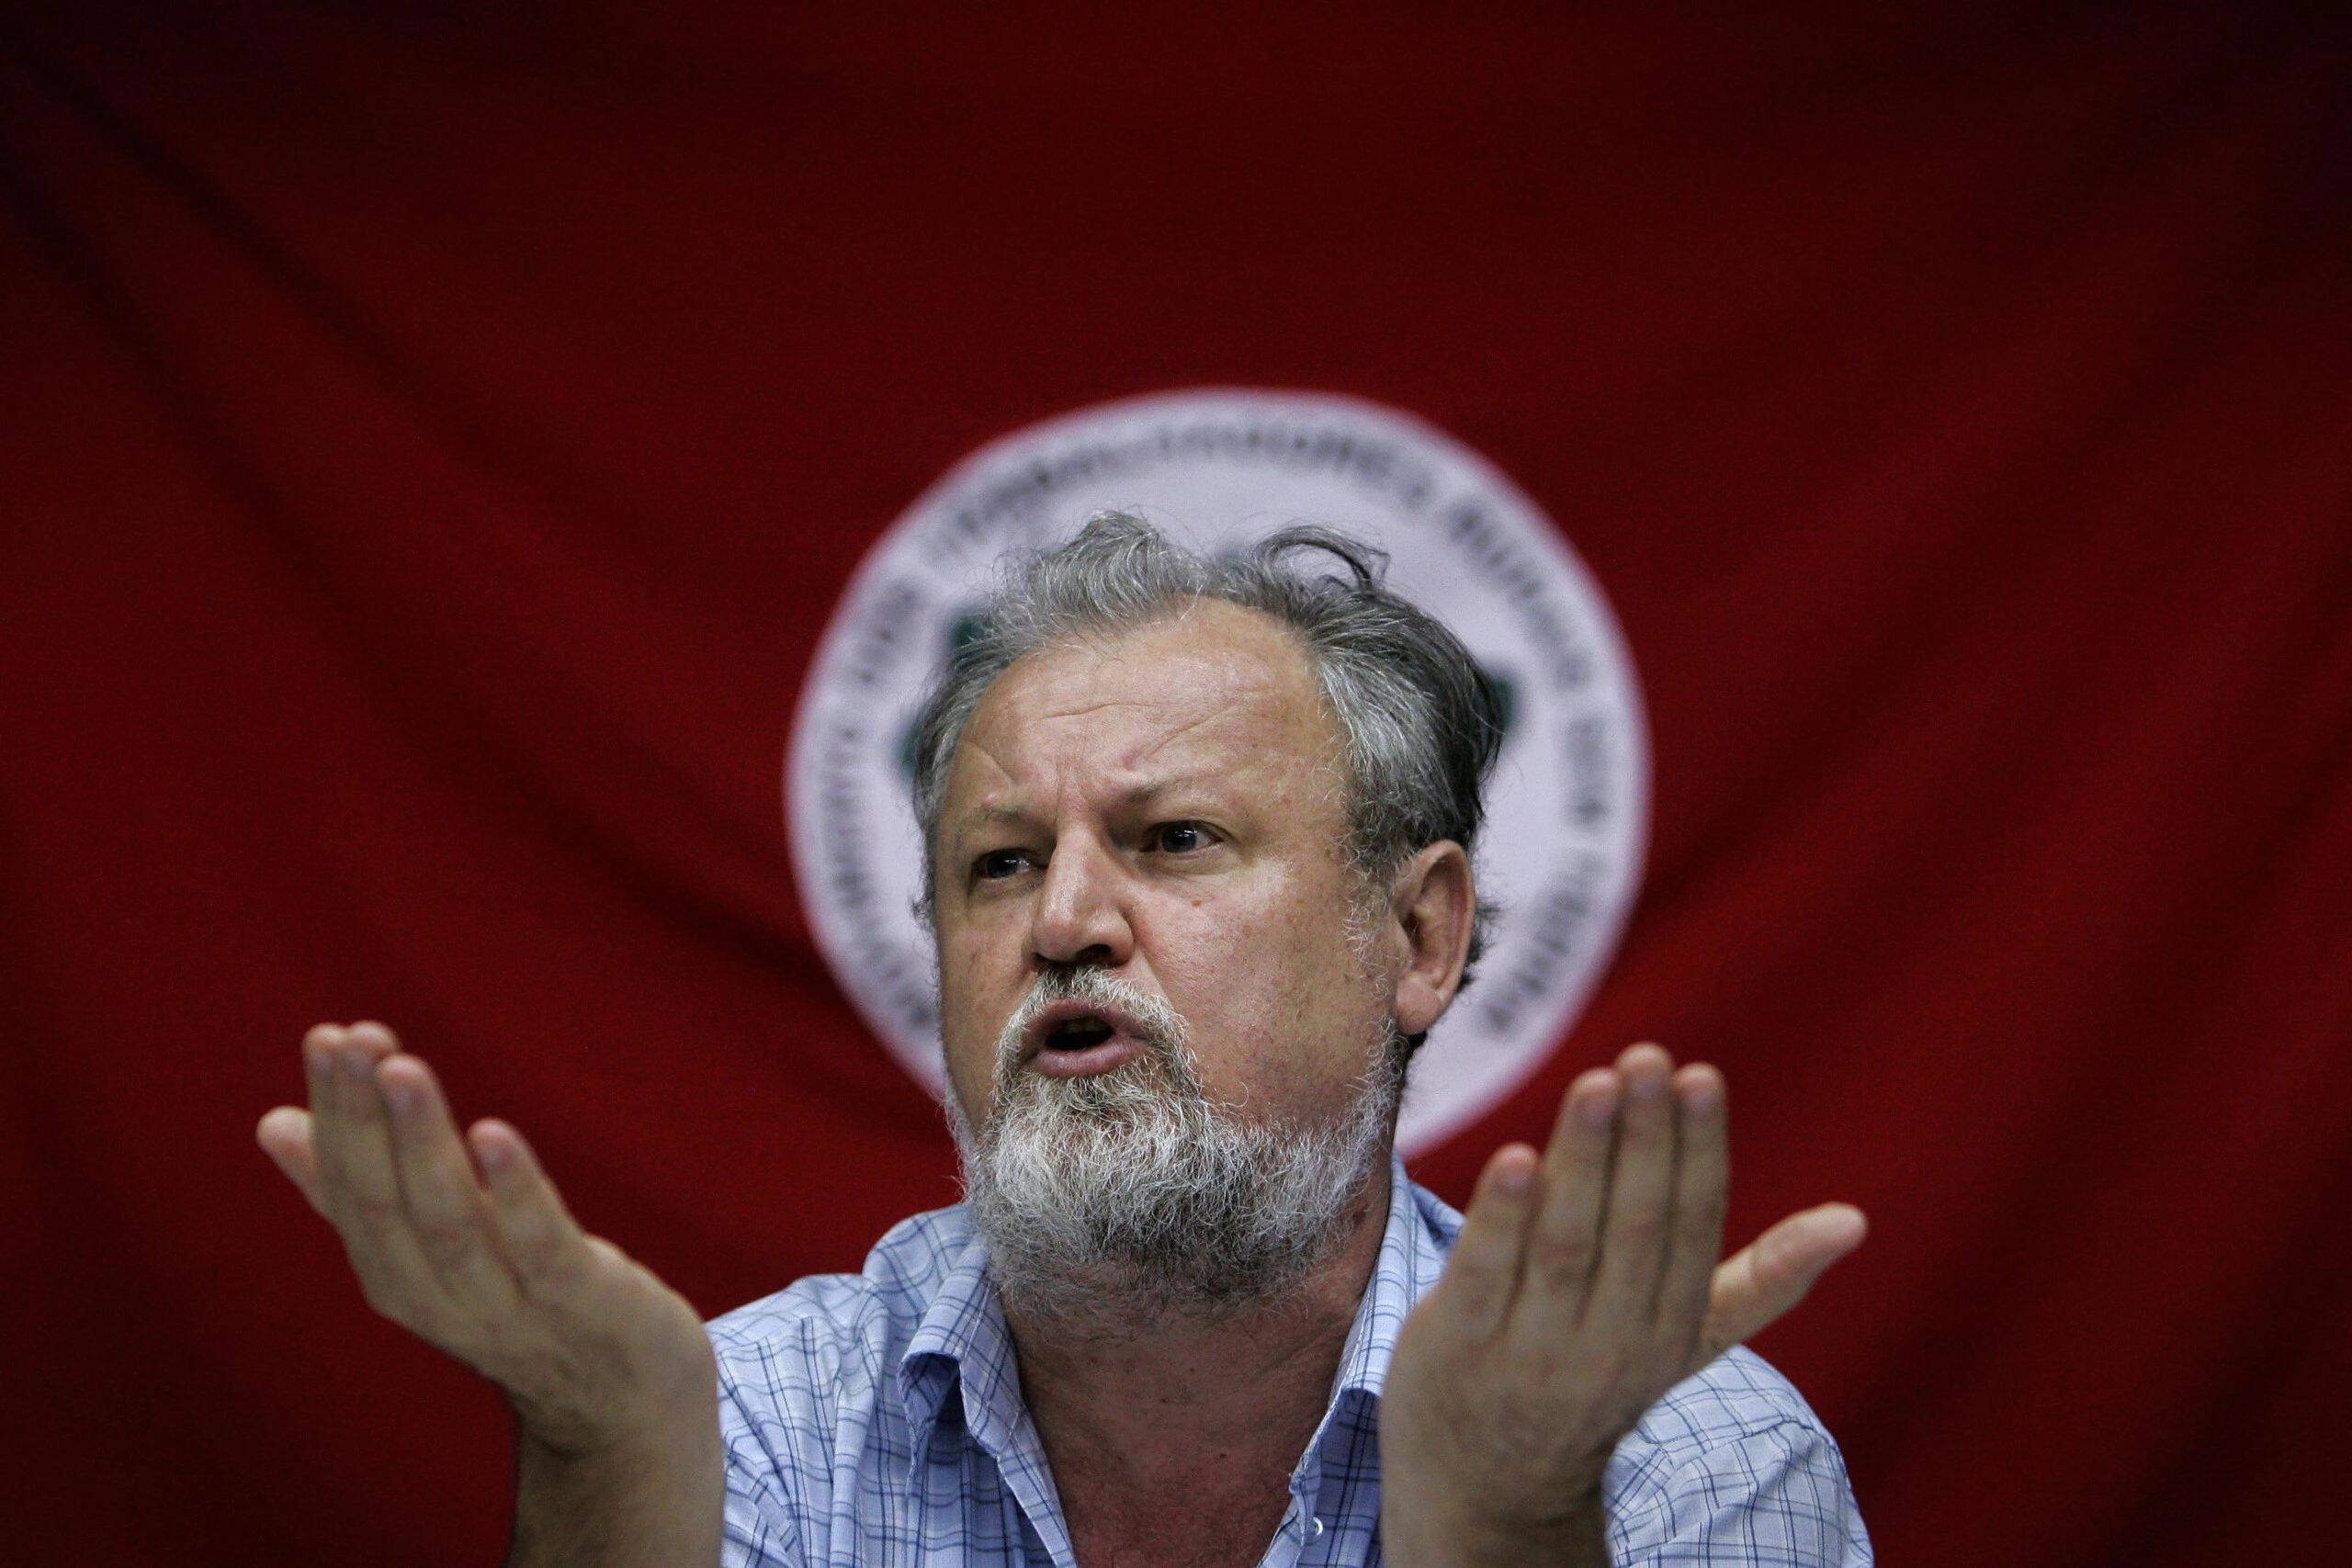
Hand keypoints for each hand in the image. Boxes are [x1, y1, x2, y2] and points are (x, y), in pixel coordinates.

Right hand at [255, 1022, 716, 1457]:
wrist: (619, 1407)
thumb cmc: (519, 1308)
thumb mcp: (431, 1253)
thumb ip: (356, 1193)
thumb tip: (274, 1122)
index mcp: (395, 1276)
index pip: (351, 1188)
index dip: (335, 1114)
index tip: (325, 1037)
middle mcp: (438, 1297)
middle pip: (385, 1203)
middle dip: (362, 1116)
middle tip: (350, 1036)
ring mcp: (509, 1305)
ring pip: (449, 1221)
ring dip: (421, 1141)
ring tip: (400, 1066)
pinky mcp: (582, 1300)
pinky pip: (539, 1247)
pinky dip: (514, 1192)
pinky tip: (493, 1134)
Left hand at [1379, 1043, 1865, 1567]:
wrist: (1494, 1486)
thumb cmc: (1595, 1377)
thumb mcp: (1686, 1340)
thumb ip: (1765, 1280)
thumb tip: (1855, 1221)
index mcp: (1669, 1327)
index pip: (1690, 1227)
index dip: (1697, 1150)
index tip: (1699, 1076)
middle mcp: (1609, 1341)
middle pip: (1634, 1228)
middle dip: (1643, 1139)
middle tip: (1647, 1058)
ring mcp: (1531, 1347)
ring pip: (1566, 1244)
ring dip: (1582, 1160)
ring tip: (1595, 1083)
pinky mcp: (1458, 1345)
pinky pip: (1485, 1277)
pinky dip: (1500, 1218)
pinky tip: (1514, 1157)